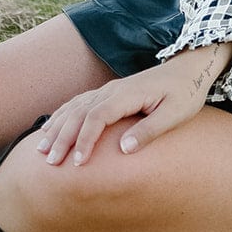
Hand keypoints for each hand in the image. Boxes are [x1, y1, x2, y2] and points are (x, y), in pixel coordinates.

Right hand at [36, 43, 231, 166]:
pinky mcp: (110, 91)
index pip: (97, 117)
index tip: (77, 163)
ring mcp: (109, 89)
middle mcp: (113, 89)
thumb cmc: (185, 93)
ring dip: (57, 126)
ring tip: (42, 149)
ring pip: (75, 107)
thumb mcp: (176, 114)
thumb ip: (150, 130)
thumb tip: (124, 149)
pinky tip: (51, 127)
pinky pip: (80, 102)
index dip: (84, 140)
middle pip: (80, 113)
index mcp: (128, 94)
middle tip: (50, 163)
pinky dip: (62, 114)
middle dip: (62, 137)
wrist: (190, 68)